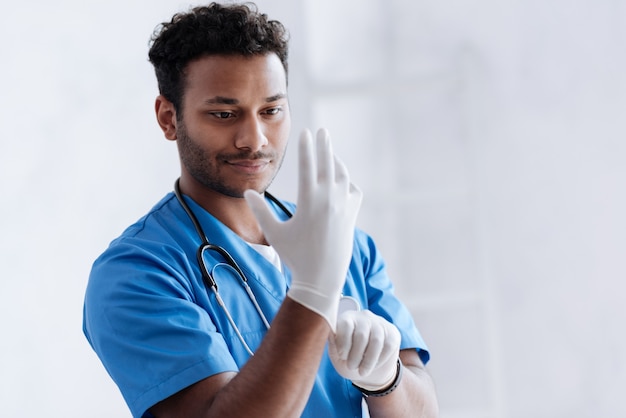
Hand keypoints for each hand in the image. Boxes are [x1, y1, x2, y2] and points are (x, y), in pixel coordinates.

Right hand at [244, 128, 361, 328]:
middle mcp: (329, 200)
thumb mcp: (274, 234)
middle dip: (324, 144)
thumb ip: (261, 211)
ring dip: (336, 161)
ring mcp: (343, 207)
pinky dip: (347, 182)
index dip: (306, 147)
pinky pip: (353, 191)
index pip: (308, 165)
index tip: (305, 133)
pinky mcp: (352, 215)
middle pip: (328, 163)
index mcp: (309, 201)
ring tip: (330, 153)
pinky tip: (341, 180)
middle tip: (322, 131)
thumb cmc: (295, 256)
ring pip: (342, 175)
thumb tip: (247, 192)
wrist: (322, 278)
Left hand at [328, 309, 400, 390]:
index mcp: (347, 318)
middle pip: (361, 335)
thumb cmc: (349, 360)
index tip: (342, 356)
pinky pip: (388, 346)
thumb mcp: (337, 355)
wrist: (369, 369)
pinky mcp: (392, 332)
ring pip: (376, 341)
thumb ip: (333, 344)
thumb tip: (330, 332)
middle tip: (352, 367)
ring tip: (362, 371)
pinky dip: (380, 359)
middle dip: (356, 355)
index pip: (346, 325)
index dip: (343, 343)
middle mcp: (363, 317)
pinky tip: (374, 365)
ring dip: (368, 360)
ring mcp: (379, 323)